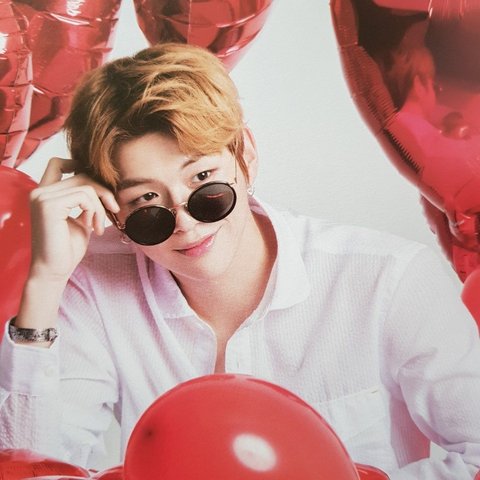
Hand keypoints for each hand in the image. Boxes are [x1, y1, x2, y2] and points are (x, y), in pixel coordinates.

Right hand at [28, 157, 119, 282]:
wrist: (54, 270)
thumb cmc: (67, 249)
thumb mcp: (80, 219)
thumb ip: (85, 202)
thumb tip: (104, 187)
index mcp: (44, 194)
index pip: (58, 163)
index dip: (79, 166)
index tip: (98, 185)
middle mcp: (39, 192)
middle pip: (81, 175)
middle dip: (103, 192)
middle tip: (113, 210)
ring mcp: (42, 197)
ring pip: (86, 185)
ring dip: (100, 207)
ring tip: (98, 226)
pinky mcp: (49, 205)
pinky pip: (84, 196)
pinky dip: (95, 211)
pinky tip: (92, 227)